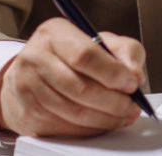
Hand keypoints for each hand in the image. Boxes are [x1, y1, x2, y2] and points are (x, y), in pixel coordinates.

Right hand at [0, 17, 146, 136]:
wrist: (36, 73)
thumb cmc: (72, 56)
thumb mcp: (103, 42)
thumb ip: (125, 51)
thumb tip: (134, 75)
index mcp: (54, 33)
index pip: (84, 55)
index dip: (112, 73)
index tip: (131, 83)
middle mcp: (35, 57)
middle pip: (80, 88)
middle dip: (114, 102)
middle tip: (132, 106)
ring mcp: (27, 86)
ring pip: (75, 112)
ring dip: (106, 119)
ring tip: (122, 115)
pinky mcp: (28, 113)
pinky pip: (66, 128)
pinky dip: (91, 129)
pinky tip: (102, 121)